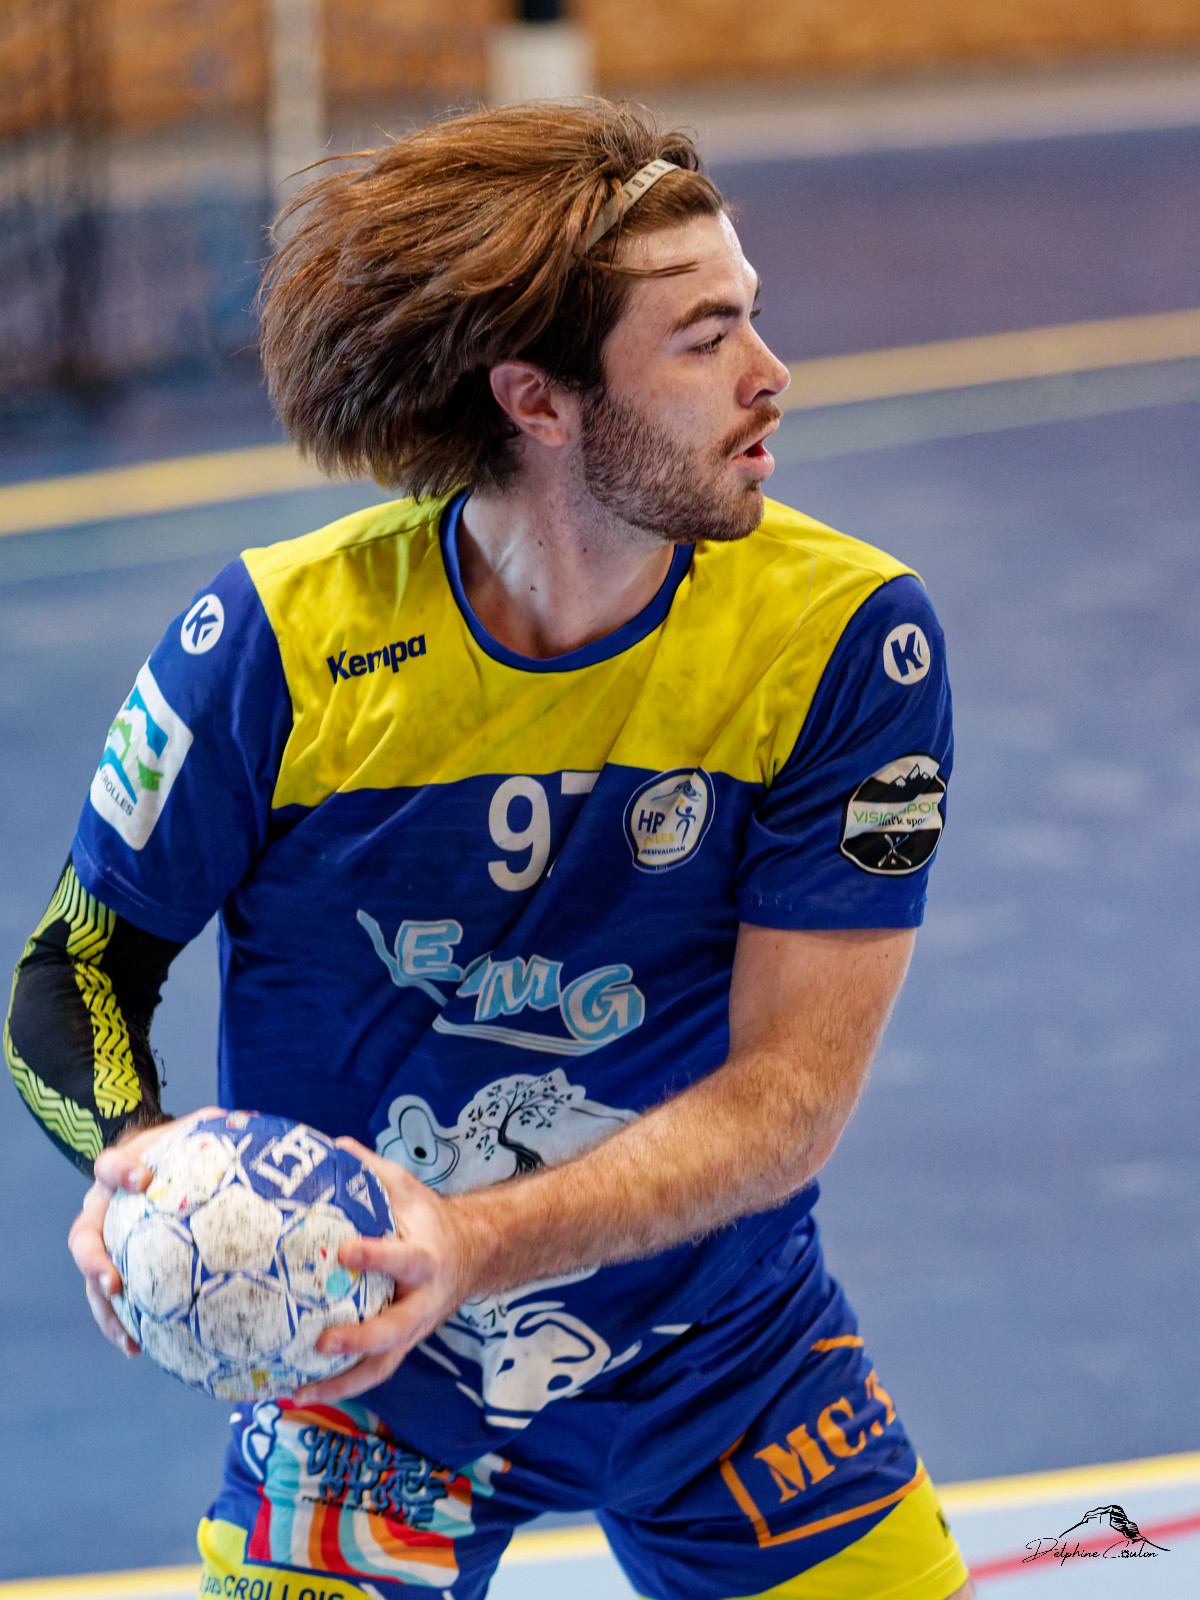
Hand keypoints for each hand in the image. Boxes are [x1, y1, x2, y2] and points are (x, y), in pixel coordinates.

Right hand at [67, 1106, 222, 1355]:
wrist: (151, 1164)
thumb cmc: (181, 1148)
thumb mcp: (199, 1132)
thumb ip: (222, 1129)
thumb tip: (268, 1132)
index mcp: (119, 1171)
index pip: (110, 1166)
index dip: (121, 1172)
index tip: (142, 1180)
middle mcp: (102, 1208)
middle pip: (83, 1235)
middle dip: (94, 1259)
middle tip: (114, 1281)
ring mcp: (103, 1240)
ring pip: (91, 1277)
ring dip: (105, 1308)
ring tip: (128, 1335)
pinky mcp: (113, 1266)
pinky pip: (112, 1299)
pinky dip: (124, 1323)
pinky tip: (141, 1347)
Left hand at [296, 1139, 478, 1403]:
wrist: (472, 1256)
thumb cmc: (429, 1220)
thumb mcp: (408, 1189)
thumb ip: (371, 1170)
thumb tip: (330, 1145)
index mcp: (426, 1260)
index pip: (405, 1260)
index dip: (377, 1258)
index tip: (345, 1251)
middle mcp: (422, 1303)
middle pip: (396, 1329)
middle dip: (361, 1338)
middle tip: (322, 1340)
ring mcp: (412, 1332)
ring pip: (382, 1365)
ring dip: (342, 1381)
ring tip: (299, 1389)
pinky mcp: (399, 1348)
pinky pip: (370, 1373)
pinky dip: (337, 1386)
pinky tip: (299, 1391)